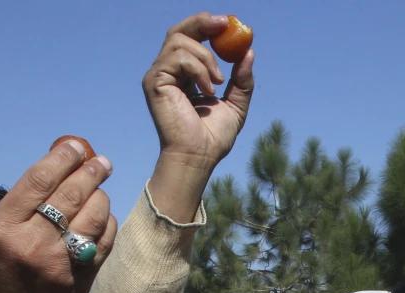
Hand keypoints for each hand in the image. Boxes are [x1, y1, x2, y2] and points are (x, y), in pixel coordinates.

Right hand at [0, 138, 115, 292]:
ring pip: (95, 214)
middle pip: (72, 193)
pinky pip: (106, 239)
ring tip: (98, 190)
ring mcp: (60, 264)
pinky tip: (102, 218)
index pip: (40, 178)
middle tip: (101, 162)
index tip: (76, 146)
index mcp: (4, 227)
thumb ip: (24, 203)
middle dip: (91, 170)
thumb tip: (62, 164)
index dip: (63, 157)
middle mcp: (32, 243)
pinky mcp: (81, 279)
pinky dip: (107, 223)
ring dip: (100, 196)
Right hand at [144, 12, 254, 221]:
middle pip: (179, 31)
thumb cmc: (212, 137)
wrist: (198, 156)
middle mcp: (168, 71)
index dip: (207, 27)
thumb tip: (249, 52)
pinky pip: (179, 58)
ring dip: (206, 57)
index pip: (191, 39)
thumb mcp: (236, 104)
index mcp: (184, 75)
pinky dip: (199, 69)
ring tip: (218, 82)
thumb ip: (242, 80)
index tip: (229, 24)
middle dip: (202, 22)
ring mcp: (159, 75)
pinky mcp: (155, 81)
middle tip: (225, 24)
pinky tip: (208, 89)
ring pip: (180, 41)